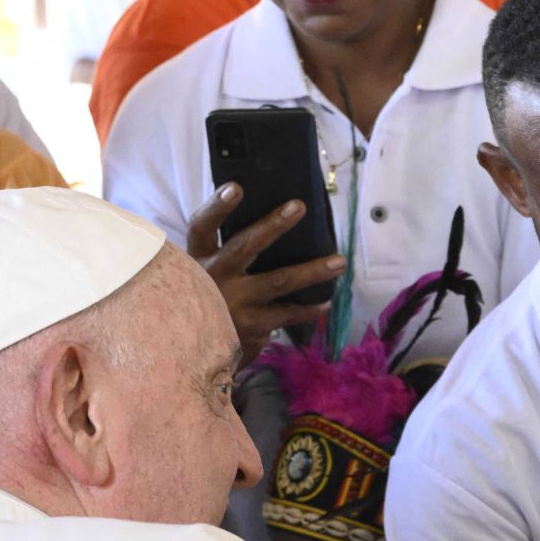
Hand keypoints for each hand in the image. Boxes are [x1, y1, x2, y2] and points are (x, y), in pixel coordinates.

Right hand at [185, 184, 344, 363]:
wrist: (200, 353)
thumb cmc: (212, 301)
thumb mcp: (206, 275)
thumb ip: (229, 251)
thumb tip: (274, 220)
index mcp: (200, 259)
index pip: (201, 226)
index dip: (217, 206)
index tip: (237, 187)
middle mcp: (214, 278)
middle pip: (245, 246)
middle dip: (273, 225)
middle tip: (299, 206)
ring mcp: (234, 304)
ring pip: (278, 281)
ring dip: (312, 271)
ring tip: (340, 261)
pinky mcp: (252, 327)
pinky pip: (288, 313)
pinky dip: (309, 309)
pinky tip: (326, 302)